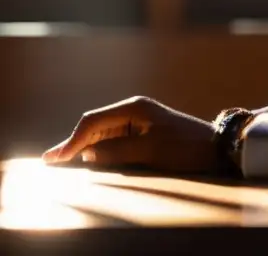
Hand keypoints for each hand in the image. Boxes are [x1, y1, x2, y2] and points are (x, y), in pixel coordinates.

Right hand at [42, 96, 218, 174]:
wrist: (217, 145)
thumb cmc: (185, 147)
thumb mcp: (151, 151)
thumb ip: (117, 150)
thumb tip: (89, 153)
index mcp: (134, 107)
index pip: (92, 121)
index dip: (72, 141)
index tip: (54, 159)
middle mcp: (134, 109)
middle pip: (95, 125)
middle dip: (74, 142)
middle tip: (50, 160)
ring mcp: (139, 119)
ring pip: (103, 132)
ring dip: (87, 145)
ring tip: (64, 159)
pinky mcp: (144, 130)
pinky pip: (115, 138)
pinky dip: (101, 148)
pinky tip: (90, 157)